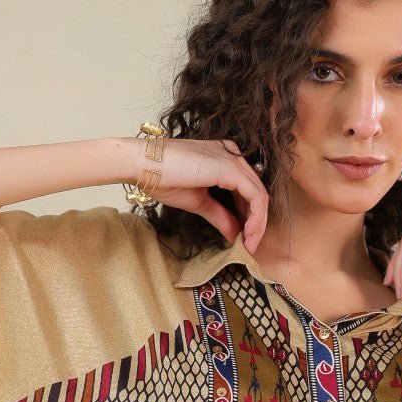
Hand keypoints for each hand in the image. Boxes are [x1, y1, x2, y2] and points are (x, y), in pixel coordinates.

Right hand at [135, 136, 268, 246]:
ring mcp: (232, 159)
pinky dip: (255, 217)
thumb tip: (236, 234)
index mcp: (225, 159)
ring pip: (259, 194)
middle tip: (251, 246)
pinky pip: (254, 195)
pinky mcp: (230, 167)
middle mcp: (232, 155)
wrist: (142, 164)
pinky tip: (247, 234)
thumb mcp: (198, 202)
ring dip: (258, 223)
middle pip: (257, 192)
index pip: (247, 190)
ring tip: (250, 244)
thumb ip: (219, 215)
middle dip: (257, 223)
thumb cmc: (163, 178)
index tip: (246, 239)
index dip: (250, 217)